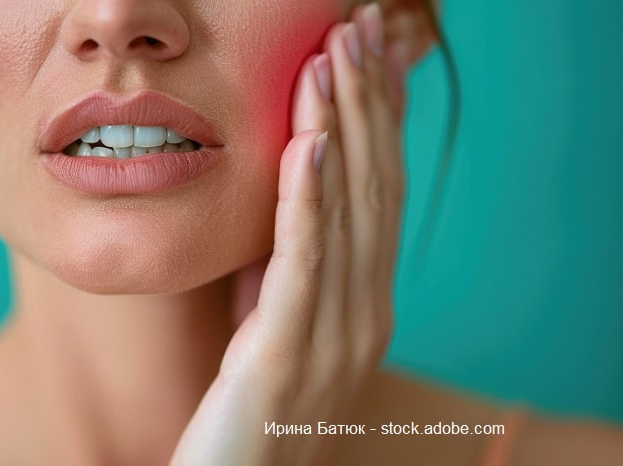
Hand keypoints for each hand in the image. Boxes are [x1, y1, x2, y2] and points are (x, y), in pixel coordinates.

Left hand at [170, 4, 402, 464]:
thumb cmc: (251, 402)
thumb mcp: (276, 318)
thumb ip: (291, 262)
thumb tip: (291, 188)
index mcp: (367, 301)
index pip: (381, 191)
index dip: (382, 118)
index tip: (375, 53)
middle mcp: (368, 310)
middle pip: (374, 187)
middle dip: (369, 101)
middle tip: (363, 26)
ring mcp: (337, 334)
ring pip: (347, 213)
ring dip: (341, 127)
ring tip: (334, 57)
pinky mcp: (289, 353)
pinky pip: (306, 261)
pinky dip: (311, 197)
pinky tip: (310, 142)